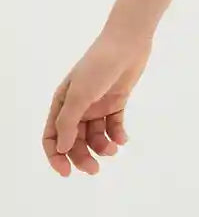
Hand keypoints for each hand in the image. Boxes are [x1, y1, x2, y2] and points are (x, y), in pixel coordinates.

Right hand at [42, 30, 153, 175]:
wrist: (128, 43)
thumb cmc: (99, 66)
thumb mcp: (79, 94)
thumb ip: (69, 123)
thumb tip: (62, 149)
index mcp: (62, 103)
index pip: (52, 137)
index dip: (56, 156)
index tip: (67, 172)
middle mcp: (78, 106)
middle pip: (75, 140)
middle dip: (82, 156)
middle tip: (94, 170)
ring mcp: (97, 105)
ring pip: (95, 135)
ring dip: (102, 146)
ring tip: (113, 149)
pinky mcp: (116, 101)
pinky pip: (113, 125)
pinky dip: (117, 135)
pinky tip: (122, 140)